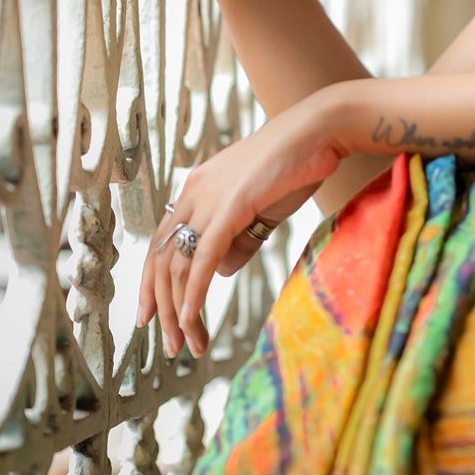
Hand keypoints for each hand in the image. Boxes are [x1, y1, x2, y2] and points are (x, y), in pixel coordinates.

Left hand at [140, 93, 354, 360]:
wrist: (322, 130)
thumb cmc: (298, 166)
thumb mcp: (261, 208)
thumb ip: (238, 239)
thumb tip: (218, 272)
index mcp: (197, 188)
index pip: (161, 243)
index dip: (152, 283)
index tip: (152, 315)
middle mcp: (193, 192)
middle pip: (162, 260)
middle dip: (162, 307)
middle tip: (168, 344)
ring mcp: (209, 198)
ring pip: (180, 265)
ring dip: (179, 309)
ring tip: (187, 343)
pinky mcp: (230, 207)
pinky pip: (203, 258)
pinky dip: (194, 291)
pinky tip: (190, 317)